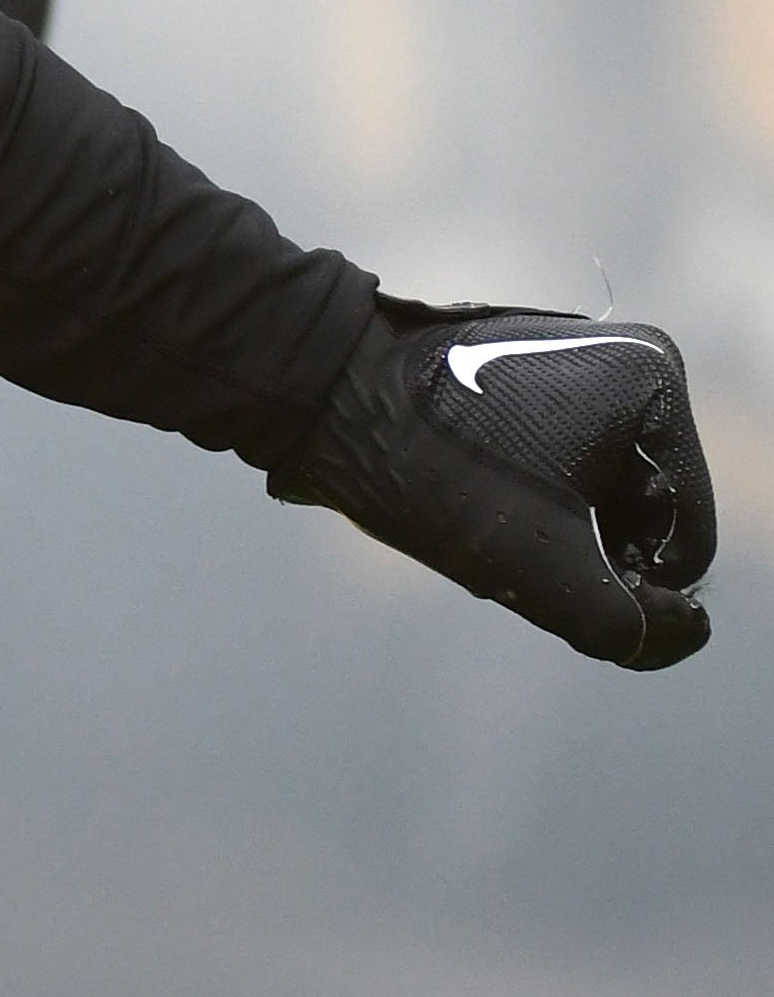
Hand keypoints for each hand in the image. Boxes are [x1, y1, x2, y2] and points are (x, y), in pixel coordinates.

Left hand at [273, 303, 715, 670]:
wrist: (313, 386)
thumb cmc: (425, 463)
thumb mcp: (539, 566)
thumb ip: (629, 624)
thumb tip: (681, 631)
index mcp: (656, 385)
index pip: (683, 541)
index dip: (627, 588)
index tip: (541, 565)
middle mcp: (630, 365)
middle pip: (640, 519)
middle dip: (581, 553)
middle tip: (502, 535)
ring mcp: (578, 370)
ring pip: (593, 503)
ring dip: (549, 536)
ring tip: (479, 511)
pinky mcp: (528, 384)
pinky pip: (554, 473)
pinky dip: (520, 506)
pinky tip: (463, 495)